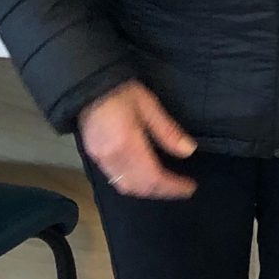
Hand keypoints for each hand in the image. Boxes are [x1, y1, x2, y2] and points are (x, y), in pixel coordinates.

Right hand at [78, 81, 198, 199]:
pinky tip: (145, 177)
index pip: (153, 177)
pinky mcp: (94, 157)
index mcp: (127, 145)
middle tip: (182, 188)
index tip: (190, 187)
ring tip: (166, 185)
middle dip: (163, 192)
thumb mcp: (149, 105)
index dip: (173, 186)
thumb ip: (168, 131)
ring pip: (126, 187)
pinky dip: (134, 184)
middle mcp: (112, 158)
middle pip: (140, 187)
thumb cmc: (120, 92)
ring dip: (148, 191)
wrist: (87, 87)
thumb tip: (189, 151)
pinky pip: (116, 180)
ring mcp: (100, 160)